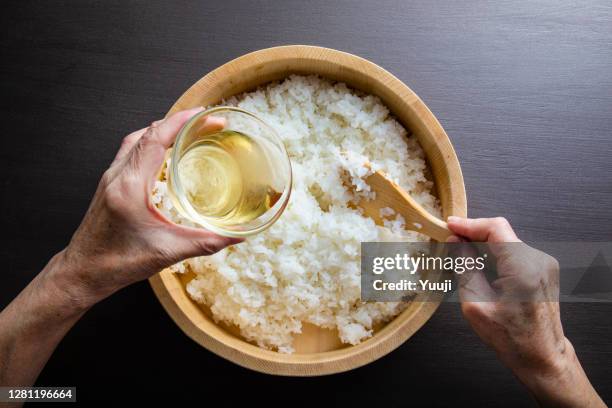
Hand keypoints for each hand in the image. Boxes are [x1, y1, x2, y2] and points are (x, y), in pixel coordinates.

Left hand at [55, 108, 241, 307]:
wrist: (83, 272)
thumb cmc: (116, 262)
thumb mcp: (168, 252)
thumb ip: (206, 243)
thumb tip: (237, 237)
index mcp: (130, 186)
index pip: (155, 139)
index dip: (180, 121)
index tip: (203, 114)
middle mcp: (117, 175)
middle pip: (148, 133)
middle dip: (179, 123)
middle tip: (205, 124)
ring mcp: (110, 178)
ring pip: (137, 140)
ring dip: (163, 131)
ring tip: (188, 133)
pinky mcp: (109, 184)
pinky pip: (131, 152)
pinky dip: (151, 144)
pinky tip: (165, 156)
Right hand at [447, 216, 604, 406]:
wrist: (542, 357)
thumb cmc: (511, 338)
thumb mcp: (476, 304)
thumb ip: (465, 268)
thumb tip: (456, 243)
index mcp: (523, 268)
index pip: (495, 228)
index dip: (469, 224)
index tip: (450, 226)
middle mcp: (538, 261)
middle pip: (501, 233)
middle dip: (473, 234)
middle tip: (449, 241)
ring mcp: (544, 264)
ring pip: (506, 241)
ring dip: (483, 245)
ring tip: (461, 255)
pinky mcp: (543, 270)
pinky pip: (514, 252)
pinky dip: (494, 253)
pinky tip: (479, 264)